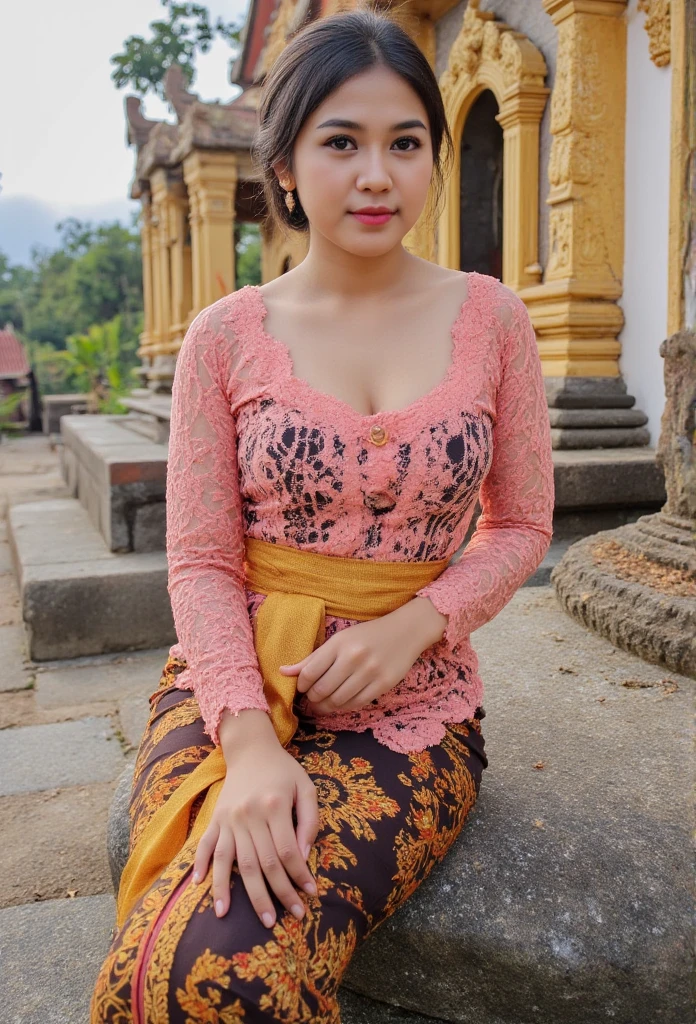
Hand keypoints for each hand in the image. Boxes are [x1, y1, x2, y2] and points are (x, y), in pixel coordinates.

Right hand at [192, 710, 319, 927]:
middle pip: (261, 864)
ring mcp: (229, 818)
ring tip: (229, 918)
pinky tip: (200, 888)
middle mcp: (249, 814)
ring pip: (231, 861)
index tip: (310, 895)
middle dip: (275, 894)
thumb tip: (304, 856)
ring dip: (233, 892)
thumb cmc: (283, 770)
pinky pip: (206, 845)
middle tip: (285, 918)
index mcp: (275, 806)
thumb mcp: (306, 787)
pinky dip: (201, 866)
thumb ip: (310, 820)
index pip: (287, 852)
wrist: (251, 748)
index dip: (299, 876)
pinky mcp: (215, 819)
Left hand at [278, 597, 447, 713]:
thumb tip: (282, 672)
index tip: (302, 688)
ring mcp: (370, 672)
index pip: (309, 673)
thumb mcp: (339, 640)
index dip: (301, 686)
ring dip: (326, 706)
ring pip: (338, 700)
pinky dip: (344, 707)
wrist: (405, 631)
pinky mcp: (383, 684)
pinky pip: (356, 704)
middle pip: (321, 690)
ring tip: (324, 704)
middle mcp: (353, 658)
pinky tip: (341, 702)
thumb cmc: (367, 635)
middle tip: (312, 699)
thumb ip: (312, 658)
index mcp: (339, 644)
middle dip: (312, 699)